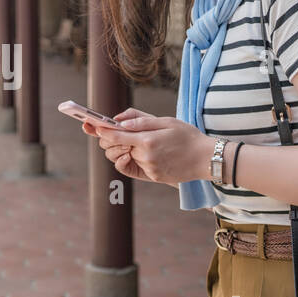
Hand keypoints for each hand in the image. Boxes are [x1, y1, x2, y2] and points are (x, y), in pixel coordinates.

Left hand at [83, 108, 211, 183]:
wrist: (206, 158)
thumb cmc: (187, 136)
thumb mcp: (166, 121)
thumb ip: (140, 119)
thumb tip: (118, 120)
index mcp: (147, 140)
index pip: (115, 136)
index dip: (101, 130)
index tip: (91, 125)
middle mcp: (145, 156)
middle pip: (115, 148)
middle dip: (110, 139)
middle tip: (110, 130)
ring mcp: (149, 169)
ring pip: (124, 158)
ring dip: (123, 149)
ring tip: (134, 141)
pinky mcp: (153, 177)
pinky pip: (135, 167)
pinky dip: (135, 158)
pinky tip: (145, 151)